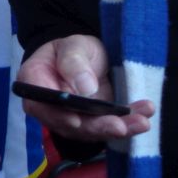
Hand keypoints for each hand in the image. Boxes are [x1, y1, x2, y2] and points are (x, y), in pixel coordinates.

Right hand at [16, 34, 153, 140]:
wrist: (88, 58)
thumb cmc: (74, 49)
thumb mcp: (73, 46)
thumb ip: (74, 62)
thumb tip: (84, 88)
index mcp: (35, 82)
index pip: (40, 103)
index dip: (57, 115)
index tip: (76, 120)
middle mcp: (49, 107)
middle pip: (68, 123)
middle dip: (96, 126)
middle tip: (120, 126)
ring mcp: (70, 119)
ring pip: (90, 131)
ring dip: (117, 129)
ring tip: (141, 122)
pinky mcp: (90, 125)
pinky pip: (106, 129)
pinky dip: (127, 126)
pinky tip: (143, 119)